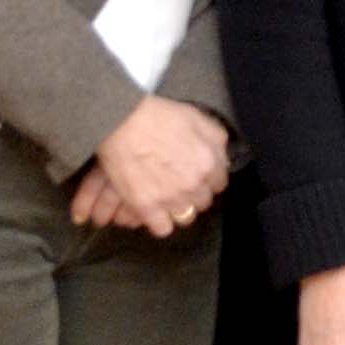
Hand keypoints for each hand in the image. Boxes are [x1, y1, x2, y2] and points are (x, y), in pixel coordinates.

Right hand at [79, 96, 231, 236]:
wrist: (121, 121)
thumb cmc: (158, 115)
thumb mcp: (197, 118)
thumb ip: (216, 140)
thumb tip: (223, 159)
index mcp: (208, 163)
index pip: (219, 184)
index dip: (207, 179)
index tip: (197, 175)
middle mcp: (193, 184)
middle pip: (203, 202)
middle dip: (194, 194)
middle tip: (179, 184)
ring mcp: (170, 197)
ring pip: (185, 217)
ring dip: (178, 209)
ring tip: (167, 198)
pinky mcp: (147, 207)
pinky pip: (163, 228)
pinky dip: (159, 222)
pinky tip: (155, 211)